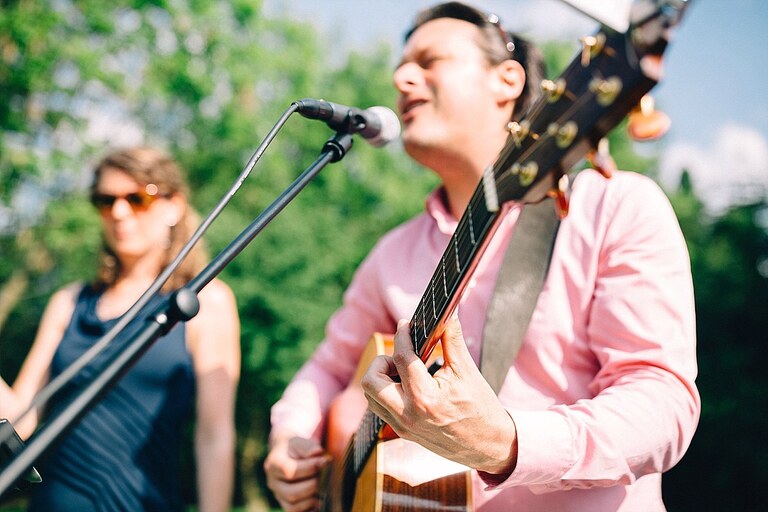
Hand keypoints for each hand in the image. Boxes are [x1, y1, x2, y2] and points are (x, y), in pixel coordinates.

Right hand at [263, 435, 329, 511]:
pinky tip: (320, 500)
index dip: (309, 468)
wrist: (290, 453)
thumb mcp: (301, 441)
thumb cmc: (298, 447)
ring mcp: (279, 496)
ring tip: (323, 487)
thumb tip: (318, 453)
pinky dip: (310, 509)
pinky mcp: (287, 505)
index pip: (289, 471)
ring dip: (312, 499)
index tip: (324, 460)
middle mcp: (273, 482)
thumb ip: (309, 446)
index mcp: (273, 464)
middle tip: (325, 476)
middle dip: (312, 485)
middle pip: (291, 493)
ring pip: (293, 507)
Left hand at [361, 316, 517, 475]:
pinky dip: (386, 392)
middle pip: (371, 381)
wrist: (487, 446)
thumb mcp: (467, 372)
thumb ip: (452, 340)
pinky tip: (405, 385)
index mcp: (426, 398)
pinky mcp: (403, 432)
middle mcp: (409, 414)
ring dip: (380, 378)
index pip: (402, 358)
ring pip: (370, 396)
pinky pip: (380, 408)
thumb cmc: (480, 408)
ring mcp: (403, 426)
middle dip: (381, 362)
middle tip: (401, 357)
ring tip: (403, 371)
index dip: (402, 335)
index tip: (405, 324)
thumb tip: (448, 313)